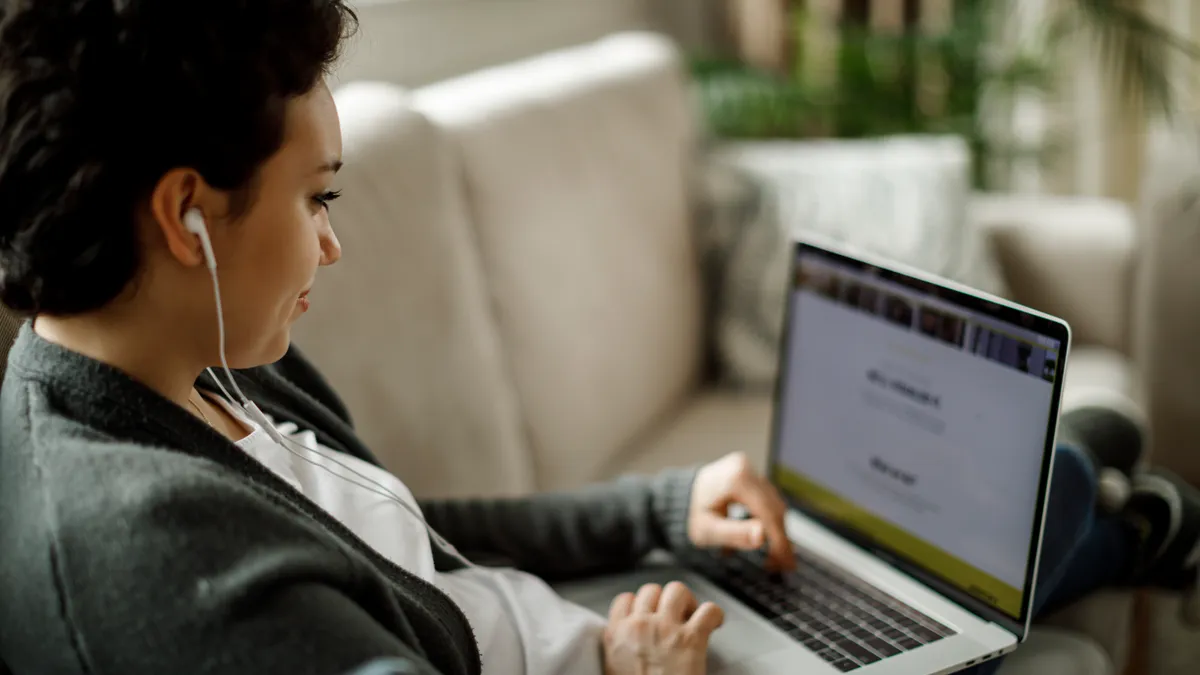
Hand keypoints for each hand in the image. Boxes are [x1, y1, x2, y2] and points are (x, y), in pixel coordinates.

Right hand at [603, 582, 724, 674]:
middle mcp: (639, 626)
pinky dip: (715, 614)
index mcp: (616, 635)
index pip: (624, 599)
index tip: (650, 612)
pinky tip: (714, 623)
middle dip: (664, 601)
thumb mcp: (614, 670)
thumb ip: (620, 649)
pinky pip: (708, 610)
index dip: (640, 604)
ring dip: (687, 601)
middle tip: (673, 617)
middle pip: (652, 590)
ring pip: (677, 590)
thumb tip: (632, 640)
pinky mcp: (692, 638)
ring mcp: (665, 629)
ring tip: (692, 616)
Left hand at [688, 452, 794, 570]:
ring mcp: (748, 470)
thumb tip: (762, 537)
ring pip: (773, 505)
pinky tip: (766, 541)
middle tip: (783, 565)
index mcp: (736, 478)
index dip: (779, 540)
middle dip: (780, 539)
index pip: (767, 512)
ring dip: (776, 532)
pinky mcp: (750, 476)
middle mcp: (745, 468)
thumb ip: (735, 533)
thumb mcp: (708, 530)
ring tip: (775, 558)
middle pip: (773, 508)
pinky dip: (768, 522)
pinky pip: (766, 501)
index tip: (785, 562)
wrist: (678, 497)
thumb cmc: (689, 514)